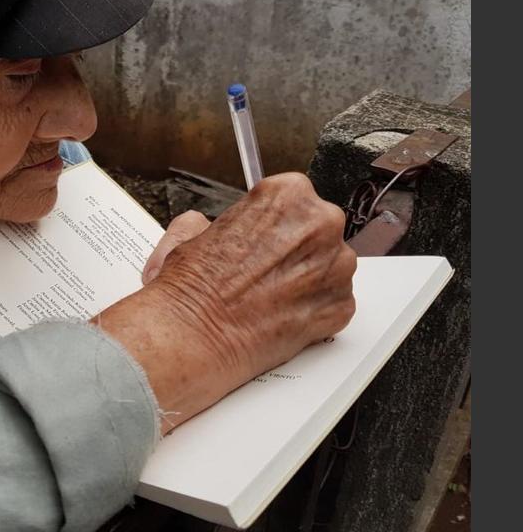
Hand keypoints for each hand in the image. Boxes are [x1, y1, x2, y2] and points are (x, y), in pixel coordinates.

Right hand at [95, 173, 356, 433]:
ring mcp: (337, 267)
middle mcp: (321, 224)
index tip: (263, 239)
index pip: (293, 200)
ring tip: (268, 296)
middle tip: (263, 271)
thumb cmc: (192, 288)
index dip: (274, 223)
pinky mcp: (341, 306)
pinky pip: (333, 303)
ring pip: (330, 267)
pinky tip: (280, 315)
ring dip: (307, 280)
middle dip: (295, 250)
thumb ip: (214, 221)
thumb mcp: (190, 232)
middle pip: (317, 231)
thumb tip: (210, 227)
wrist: (193, 337)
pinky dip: (312, 310)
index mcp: (288, 194)